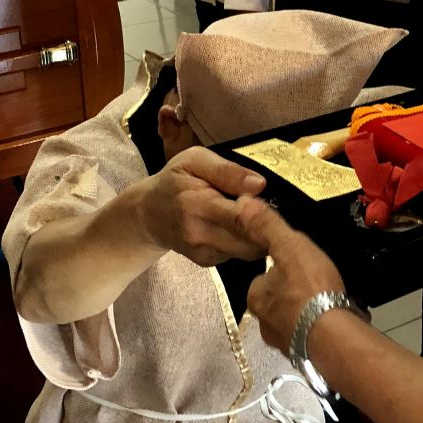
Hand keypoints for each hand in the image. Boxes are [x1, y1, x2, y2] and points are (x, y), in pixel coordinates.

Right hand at [138, 148, 268, 264]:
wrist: (148, 214)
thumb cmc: (174, 181)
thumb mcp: (195, 160)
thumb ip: (227, 170)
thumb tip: (260, 184)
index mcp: (197, 204)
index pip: (242, 217)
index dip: (264, 212)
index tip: (274, 201)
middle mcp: (200, 234)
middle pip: (252, 242)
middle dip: (268, 228)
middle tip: (270, 210)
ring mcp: (204, 252)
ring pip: (249, 251)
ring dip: (259, 236)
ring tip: (253, 216)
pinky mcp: (208, 262)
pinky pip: (239, 254)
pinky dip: (245, 242)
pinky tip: (237, 227)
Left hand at [235, 197, 344, 350]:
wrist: (336, 338)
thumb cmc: (311, 289)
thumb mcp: (290, 247)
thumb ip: (267, 226)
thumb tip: (242, 203)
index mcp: (256, 297)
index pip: (263, 277)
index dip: (282, 268)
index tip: (301, 264)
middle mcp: (263, 324)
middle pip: (278, 300)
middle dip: (294, 292)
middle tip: (317, 281)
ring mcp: (285, 343)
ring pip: (293, 319)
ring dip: (308, 311)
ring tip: (328, 300)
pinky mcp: (305, 355)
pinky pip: (309, 335)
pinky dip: (319, 328)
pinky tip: (335, 319)